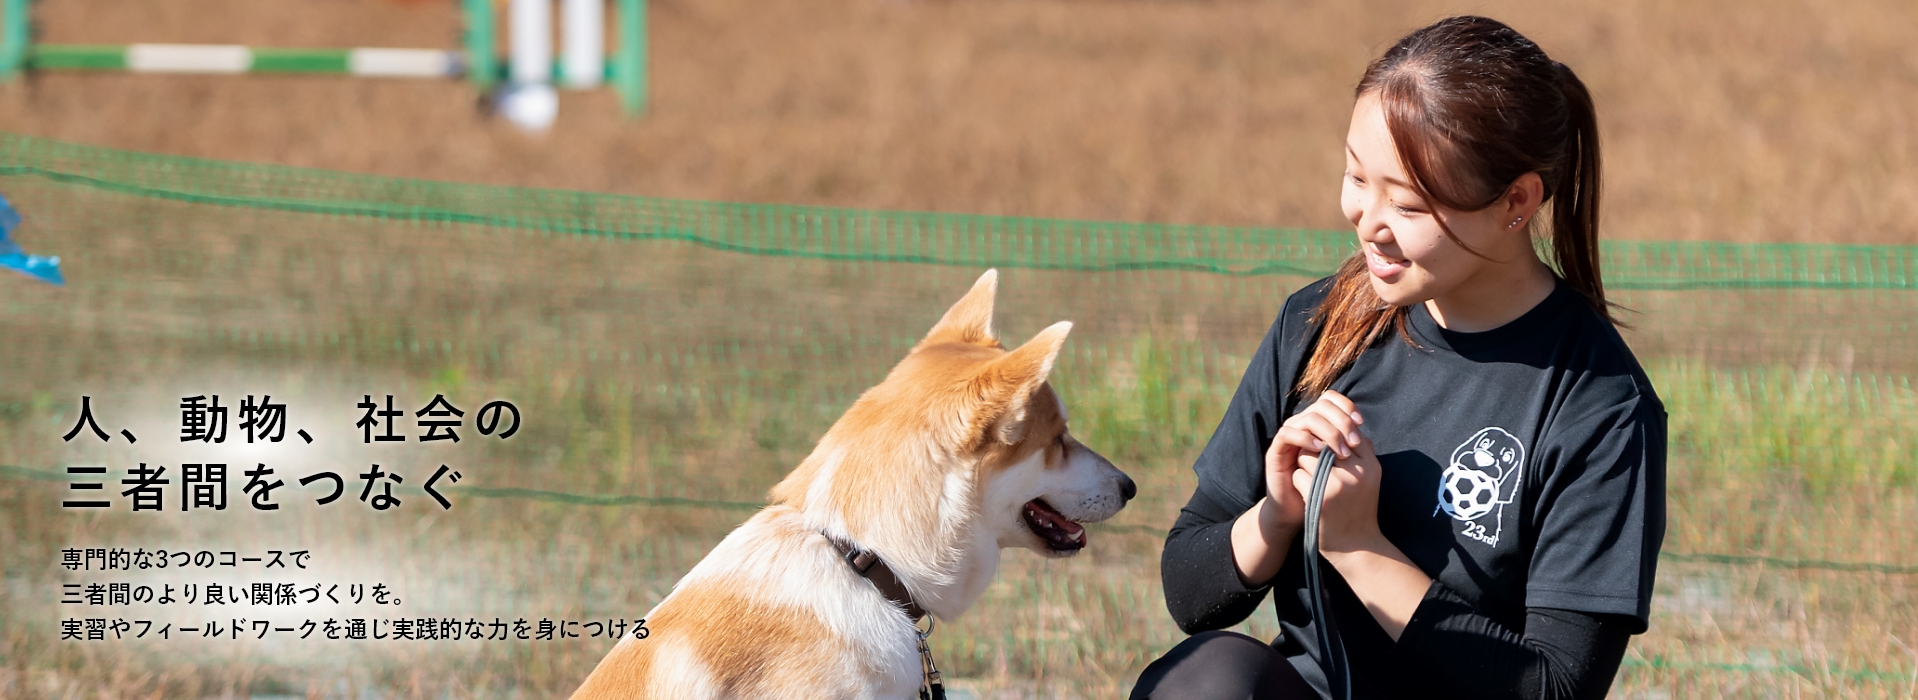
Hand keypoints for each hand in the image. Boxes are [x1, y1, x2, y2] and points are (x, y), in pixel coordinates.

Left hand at [1277, 392, 1386, 553]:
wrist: (1356, 548)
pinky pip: (1298, 474)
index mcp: (1371, 465)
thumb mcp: (1368, 480)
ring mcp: (1340, 482)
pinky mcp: (1321, 495)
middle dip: (1315, 452)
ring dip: (1304, 468)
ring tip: (1314, 484)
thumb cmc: (1358, 510)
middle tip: (1317, 470)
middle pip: (1323, 441)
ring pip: (1307, 456)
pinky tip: (1308, 496)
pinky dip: (1298, 484)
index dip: (1331, 441)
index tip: (1327, 455)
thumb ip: (1362, 454)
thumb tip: (1351, 425)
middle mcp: (1358, 471)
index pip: (1346, 433)